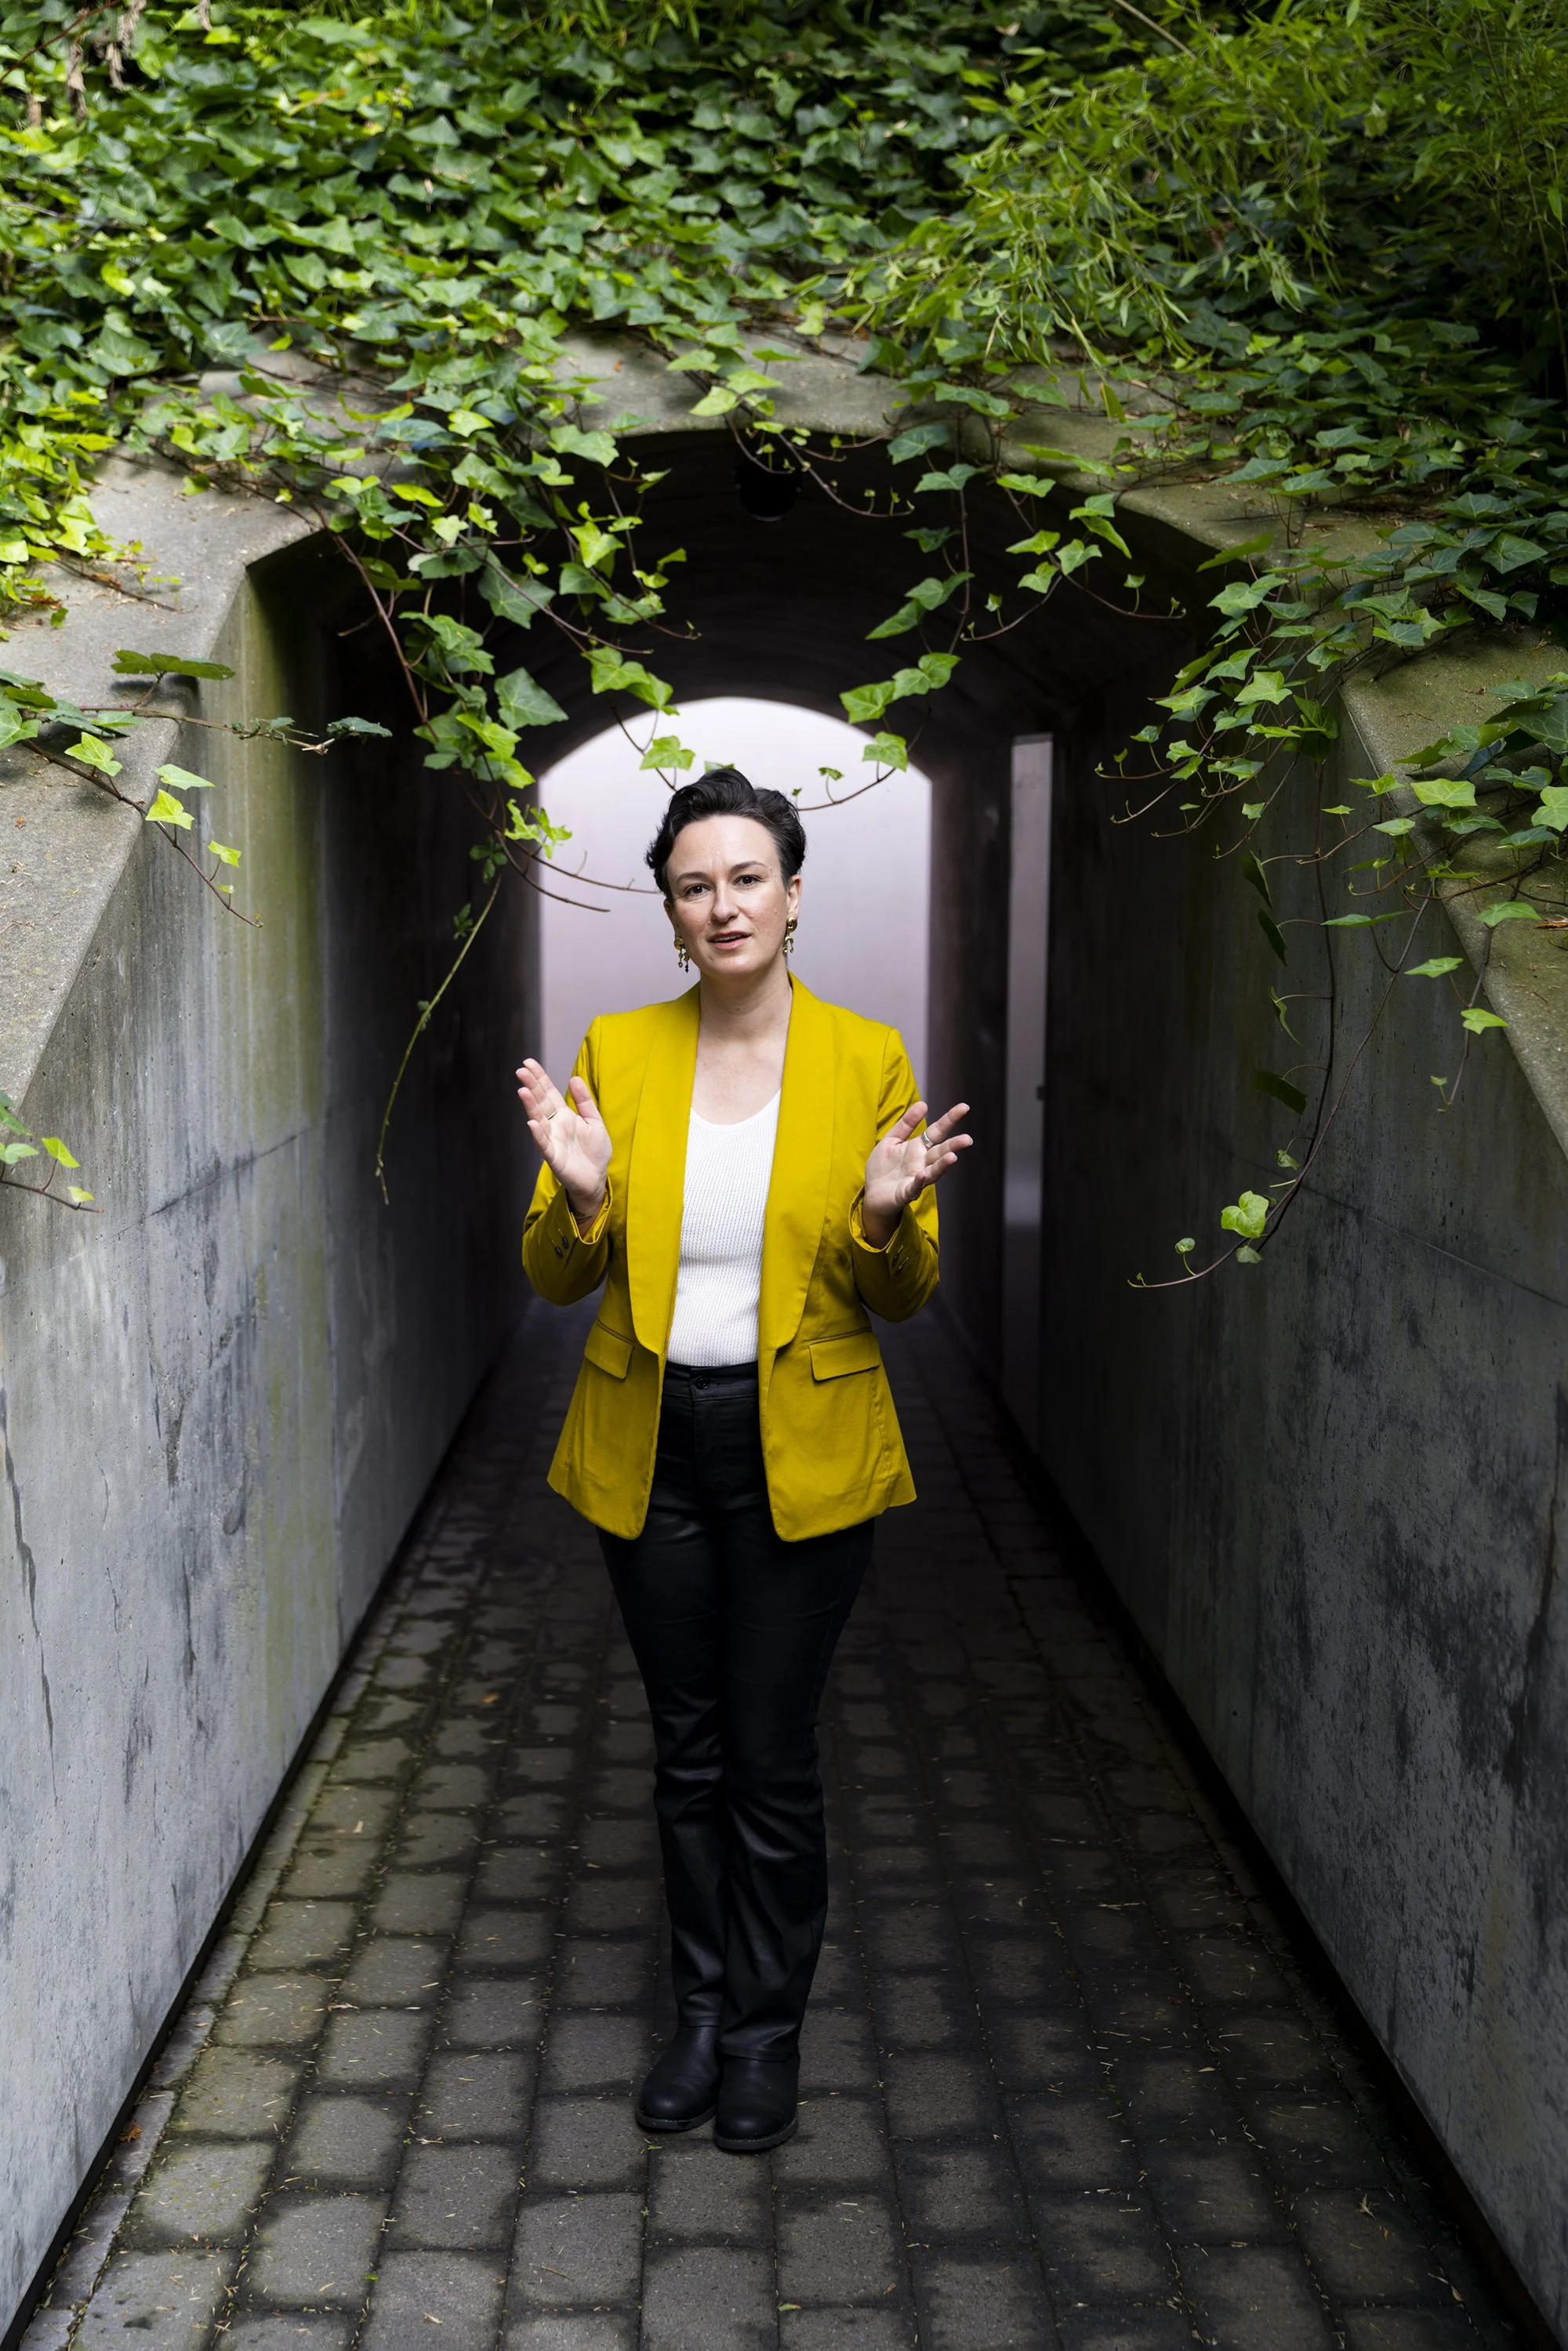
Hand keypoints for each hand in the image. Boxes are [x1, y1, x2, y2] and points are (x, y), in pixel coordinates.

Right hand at [516, 1058, 612, 1225]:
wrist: (597, 1179)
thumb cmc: (594, 1152)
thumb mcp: (594, 1121)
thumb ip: (584, 1101)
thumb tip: (574, 1078)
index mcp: (564, 1116)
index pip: (549, 1093)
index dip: (540, 1078)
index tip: (529, 1063)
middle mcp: (555, 1126)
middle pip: (541, 1103)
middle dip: (532, 1087)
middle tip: (521, 1071)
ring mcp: (553, 1141)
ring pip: (538, 1121)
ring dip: (530, 1107)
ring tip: (523, 1091)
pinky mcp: (554, 1158)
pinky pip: (544, 1145)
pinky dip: (538, 1134)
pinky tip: (532, 1123)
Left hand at [862, 1099, 971, 1248]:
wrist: (871, 1193)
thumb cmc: (883, 1167)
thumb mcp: (891, 1140)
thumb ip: (906, 1124)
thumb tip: (923, 1104)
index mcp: (919, 1148)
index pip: (938, 1131)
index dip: (950, 1119)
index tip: (964, 1107)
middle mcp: (922, 1162)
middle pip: (941, 1151)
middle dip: (954, 1145)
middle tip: (967, 1139)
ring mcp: (916, 1178)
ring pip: (934, 1171)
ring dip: (943, 1164)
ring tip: (952, 1157)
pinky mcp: (906, 1192)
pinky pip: (914, 1187)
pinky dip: (919, 1181)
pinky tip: (922, 1174)